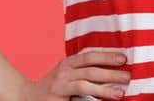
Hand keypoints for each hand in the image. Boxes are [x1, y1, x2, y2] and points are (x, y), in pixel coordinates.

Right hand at [14, 51, 130, 100]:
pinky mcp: (57, 99)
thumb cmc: (52, 87)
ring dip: (104, 89)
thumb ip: (82, 70)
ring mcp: (60, 86)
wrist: (25, 96)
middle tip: (128, 76)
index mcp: (67, 63)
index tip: (124, 58)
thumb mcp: (65, 73)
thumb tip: (110, 71)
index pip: (89, 57)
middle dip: (111, 73)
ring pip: (85, 84)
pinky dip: (92, 100)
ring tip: (120, 92)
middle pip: (90, 70)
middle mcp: (63, 72)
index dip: (107, 56)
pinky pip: (78, 99)